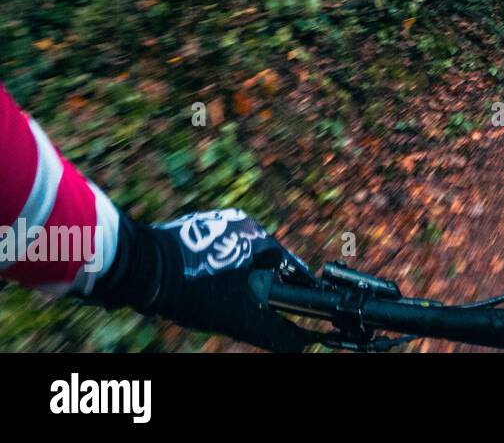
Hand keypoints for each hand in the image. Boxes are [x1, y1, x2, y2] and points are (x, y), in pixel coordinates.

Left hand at [93, 209, 312, 351]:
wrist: (138, 268)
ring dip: (237, 279)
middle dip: (262, 284)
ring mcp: (211, 224)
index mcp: (256, 235)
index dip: (293, 286)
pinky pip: (212, 255)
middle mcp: (237, 222)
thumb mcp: (237, 316)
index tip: (297, 303)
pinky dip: (214, 272)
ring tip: (227, 302)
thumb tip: (302, 345)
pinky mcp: (188, 231)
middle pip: (261, 260)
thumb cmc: (192, 287)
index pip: (287, 264)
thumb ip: (272, 331)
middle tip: (257, 307)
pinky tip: (202, 290)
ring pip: (235, 258)